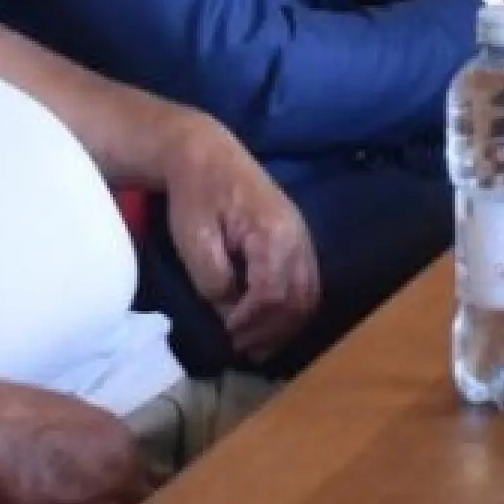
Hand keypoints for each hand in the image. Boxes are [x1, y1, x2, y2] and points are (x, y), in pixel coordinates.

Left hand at [158, 121, 320, 364]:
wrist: (206, 155)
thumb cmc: (196, 195)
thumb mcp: (195, 240)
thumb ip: (215, 282)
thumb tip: (231, 317)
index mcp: (273, 233)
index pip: (272, 294)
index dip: (251, 322)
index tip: (227, 334)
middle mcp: (298, 237)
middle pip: (298, 300)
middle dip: (270, 331)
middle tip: (240, 348)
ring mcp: (303, 238)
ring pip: (308, 296)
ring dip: (284, 326)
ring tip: (256, 345)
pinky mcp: (298, 240)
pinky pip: (306, 284)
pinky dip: (292, 310)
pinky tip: (269, 325)